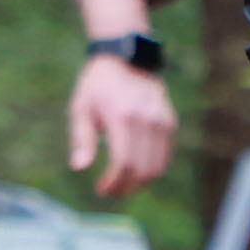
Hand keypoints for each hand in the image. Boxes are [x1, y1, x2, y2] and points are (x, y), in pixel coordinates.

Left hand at [65, 54, 178, 199]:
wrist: (127, 58)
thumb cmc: (98, 85)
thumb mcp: (81, 108)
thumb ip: (82, 139)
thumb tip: (79, 168)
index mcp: (122, 117)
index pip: (124, 163)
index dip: (114, 183)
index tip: (101, 190)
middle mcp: (146, 120)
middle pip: (142, 170)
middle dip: (125, 188)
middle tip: (110, 192)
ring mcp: (161, 121)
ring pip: (157, 168)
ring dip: (140, 183)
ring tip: (122, 184)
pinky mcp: (170, 122)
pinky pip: (165, 157)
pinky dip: (152, 171)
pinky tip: (135, 171)